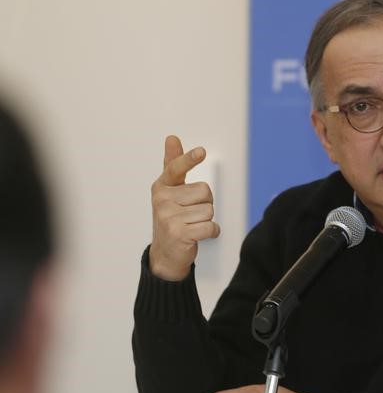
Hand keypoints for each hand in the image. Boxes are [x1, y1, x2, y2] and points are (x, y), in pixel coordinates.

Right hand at [149, 135, 219, 280]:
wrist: (165, 254)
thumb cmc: (172, 218)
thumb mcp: (170, 191)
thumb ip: (173, 164)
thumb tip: (172, 138)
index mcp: (161, 187)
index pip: (176, 168)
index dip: (189, 159)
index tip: (201, 151)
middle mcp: (162, 200)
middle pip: (205, 191)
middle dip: (205, 204)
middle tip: (191, 214)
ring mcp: (168, 217)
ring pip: (209, 210)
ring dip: (207, 220)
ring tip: (192, 225)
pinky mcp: (179, 234)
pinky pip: (211, 226)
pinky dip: (211, 232)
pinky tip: (199, 235)